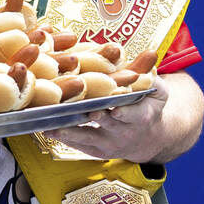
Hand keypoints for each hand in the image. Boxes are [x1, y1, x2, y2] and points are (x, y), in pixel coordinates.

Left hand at [43, 84, 168, 162]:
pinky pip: (78, 145)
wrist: (149, 138)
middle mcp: (124, 132)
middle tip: (75, 109)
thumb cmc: (148, 106)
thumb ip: (147, 76)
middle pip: (106, 125)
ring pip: (87, 137)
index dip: (124, 112)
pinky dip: (63, 138)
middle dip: (93, 117)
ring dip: (69, 131)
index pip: (132, 115)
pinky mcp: (96, 150)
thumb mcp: (156, 91)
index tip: (114, 108)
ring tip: (50, 124)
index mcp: (141, 116)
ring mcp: (109, 143)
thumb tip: (144, 53)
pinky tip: (47, 129)